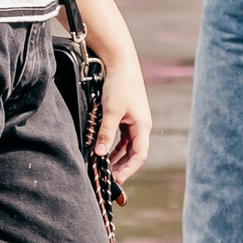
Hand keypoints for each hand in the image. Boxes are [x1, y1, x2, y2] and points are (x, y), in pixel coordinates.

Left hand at [96, 50, 153, 183]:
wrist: (121, 63)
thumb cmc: (119, 86)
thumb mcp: (111, 111)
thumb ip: (106, 133)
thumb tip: (100, 154)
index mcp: (142, 126)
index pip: (139, 155)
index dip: (129, 169)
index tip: (116, 179)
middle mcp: (141, 126)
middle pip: (134, 153)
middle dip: (122, 166)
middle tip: (108, 178)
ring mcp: (134, 121)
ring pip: (127, 146)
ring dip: (117, 157)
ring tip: (105, 168)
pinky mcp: (126, 116)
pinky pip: (122, 137)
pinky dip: (114, 145)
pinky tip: (103, 151)